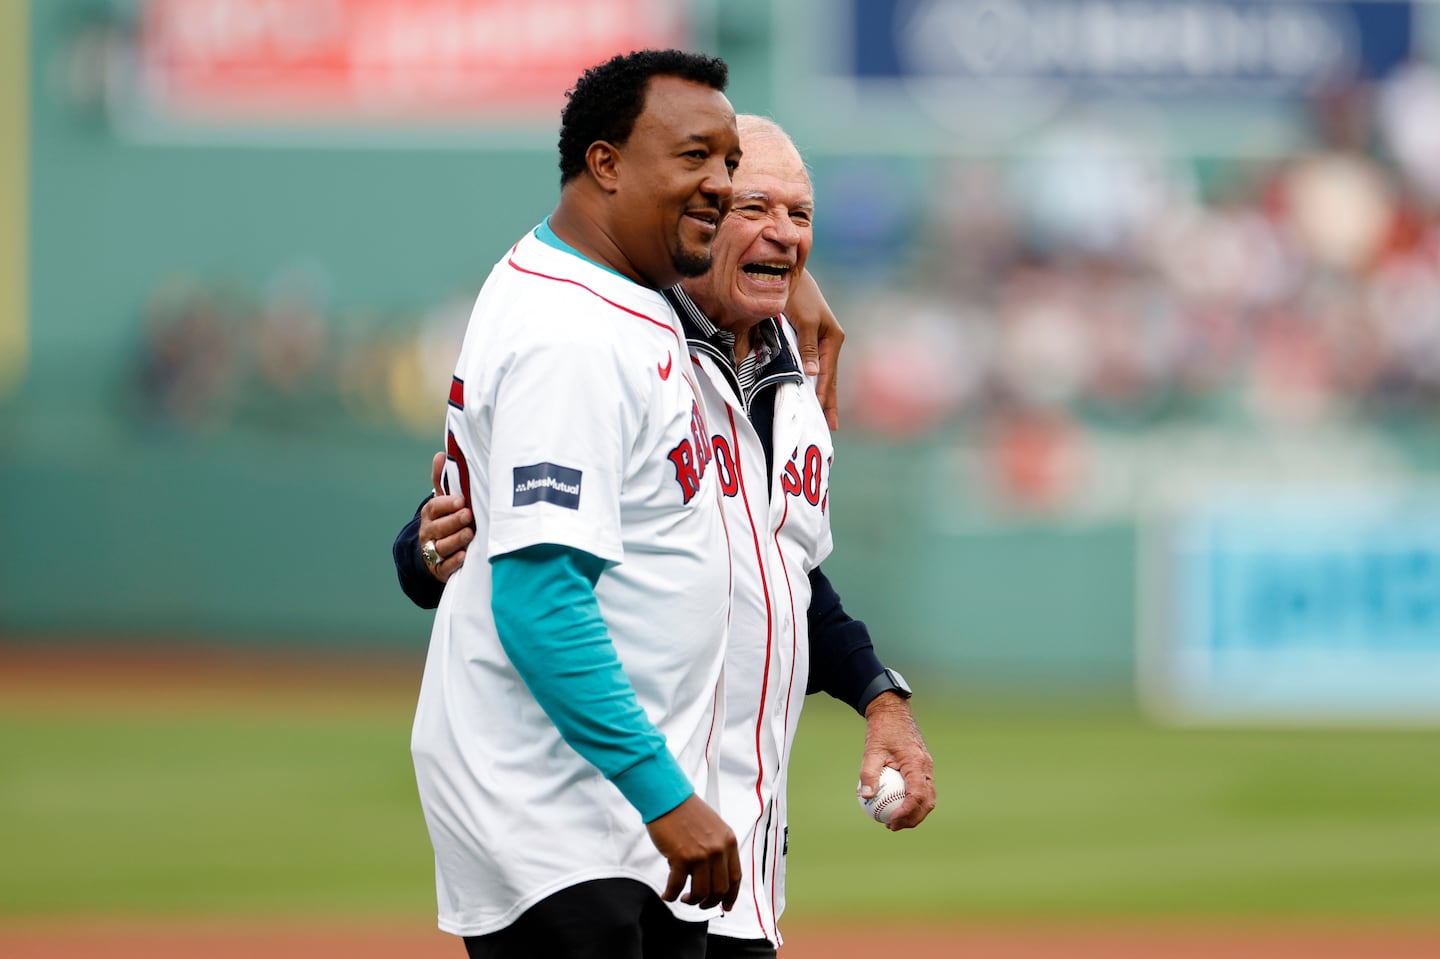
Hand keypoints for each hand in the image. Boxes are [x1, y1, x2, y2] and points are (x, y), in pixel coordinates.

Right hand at [420, 451, 473, 582]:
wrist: (433, 553)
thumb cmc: (445, 520)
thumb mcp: (442, 501)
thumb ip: (442, 480)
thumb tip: (441, 454)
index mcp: (430, 514)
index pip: (434, 508)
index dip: (447, 504)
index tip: (461, 501)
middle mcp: (428, 532)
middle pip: (438, 527)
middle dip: (453, 521)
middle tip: (468, 516)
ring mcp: (433, 551)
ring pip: (442, 546)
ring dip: (456, 540)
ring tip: (469, 534)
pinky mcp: (440, 569)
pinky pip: (446, 567)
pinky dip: (454, 562)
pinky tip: (465, 556)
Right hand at [645, 794, 740, 910]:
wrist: (668, 797)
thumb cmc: (686, 811)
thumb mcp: (713, 828)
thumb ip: (717, 848)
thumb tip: (712, 875)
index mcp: (728, 841)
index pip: (735, 877)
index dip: (731, 895)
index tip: (726, 905)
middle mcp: (718, 850)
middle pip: (719, 889)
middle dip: (709, 902)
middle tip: (699, 903)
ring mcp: (700, 855)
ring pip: (701, 892)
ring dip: (692, 900)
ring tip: (684, 898)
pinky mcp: (681, 857)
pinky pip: (677, 886)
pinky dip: (671, 894)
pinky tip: (667, 894)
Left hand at [786, 268, 844, 429]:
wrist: (786, 272)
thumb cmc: (796, 293)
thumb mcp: (802, 320)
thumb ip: (808, 348)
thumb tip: (813, 374)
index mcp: (832, 338)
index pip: (828, 374)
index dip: (825, 396)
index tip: (824, 417)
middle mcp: (829, 341)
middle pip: (830, 378)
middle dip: (829, 401)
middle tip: (830, 427)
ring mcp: (820, 340)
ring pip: (821, 373)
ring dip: (821, 393)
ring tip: (823, 416)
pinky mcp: (807, 338)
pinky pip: (812, 365)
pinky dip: (812, 380)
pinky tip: (810, 391)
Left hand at [857, 692, 935, 830]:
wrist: (893, 712)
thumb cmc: (882, 730)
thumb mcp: (872, 750)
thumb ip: (869, 773)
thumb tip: (865, 797)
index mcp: (916, 764)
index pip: (917, 795)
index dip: (906, 812)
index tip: (891, 821)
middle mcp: (926, 767)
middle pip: (927, 801)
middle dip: (913, 819)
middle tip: (892, 826)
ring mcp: (927, 767)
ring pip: (928, 797)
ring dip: (914, 813)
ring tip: (893, 821)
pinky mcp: (923, 767)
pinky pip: (922, 789)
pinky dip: (913, 801)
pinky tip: (894, 805)